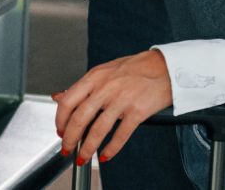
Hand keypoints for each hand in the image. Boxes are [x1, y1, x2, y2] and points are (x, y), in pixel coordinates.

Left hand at [53, 50, 172, 162]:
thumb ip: (82, 87)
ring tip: (83, 158)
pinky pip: (120, 135)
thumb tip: (59, 96)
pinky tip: (105, 155)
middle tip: (67, 149)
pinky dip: (111, 149)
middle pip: (79, 118)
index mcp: (94, 77)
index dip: (60, 121)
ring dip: (87, 148)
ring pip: (98, 130)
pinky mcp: (137, 111)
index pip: (68, 101)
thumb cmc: (135, 69)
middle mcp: (105, 88)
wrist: (165, 67)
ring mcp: (121, 100)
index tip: (60, 131)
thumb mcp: (103, 71)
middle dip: (70, 139)